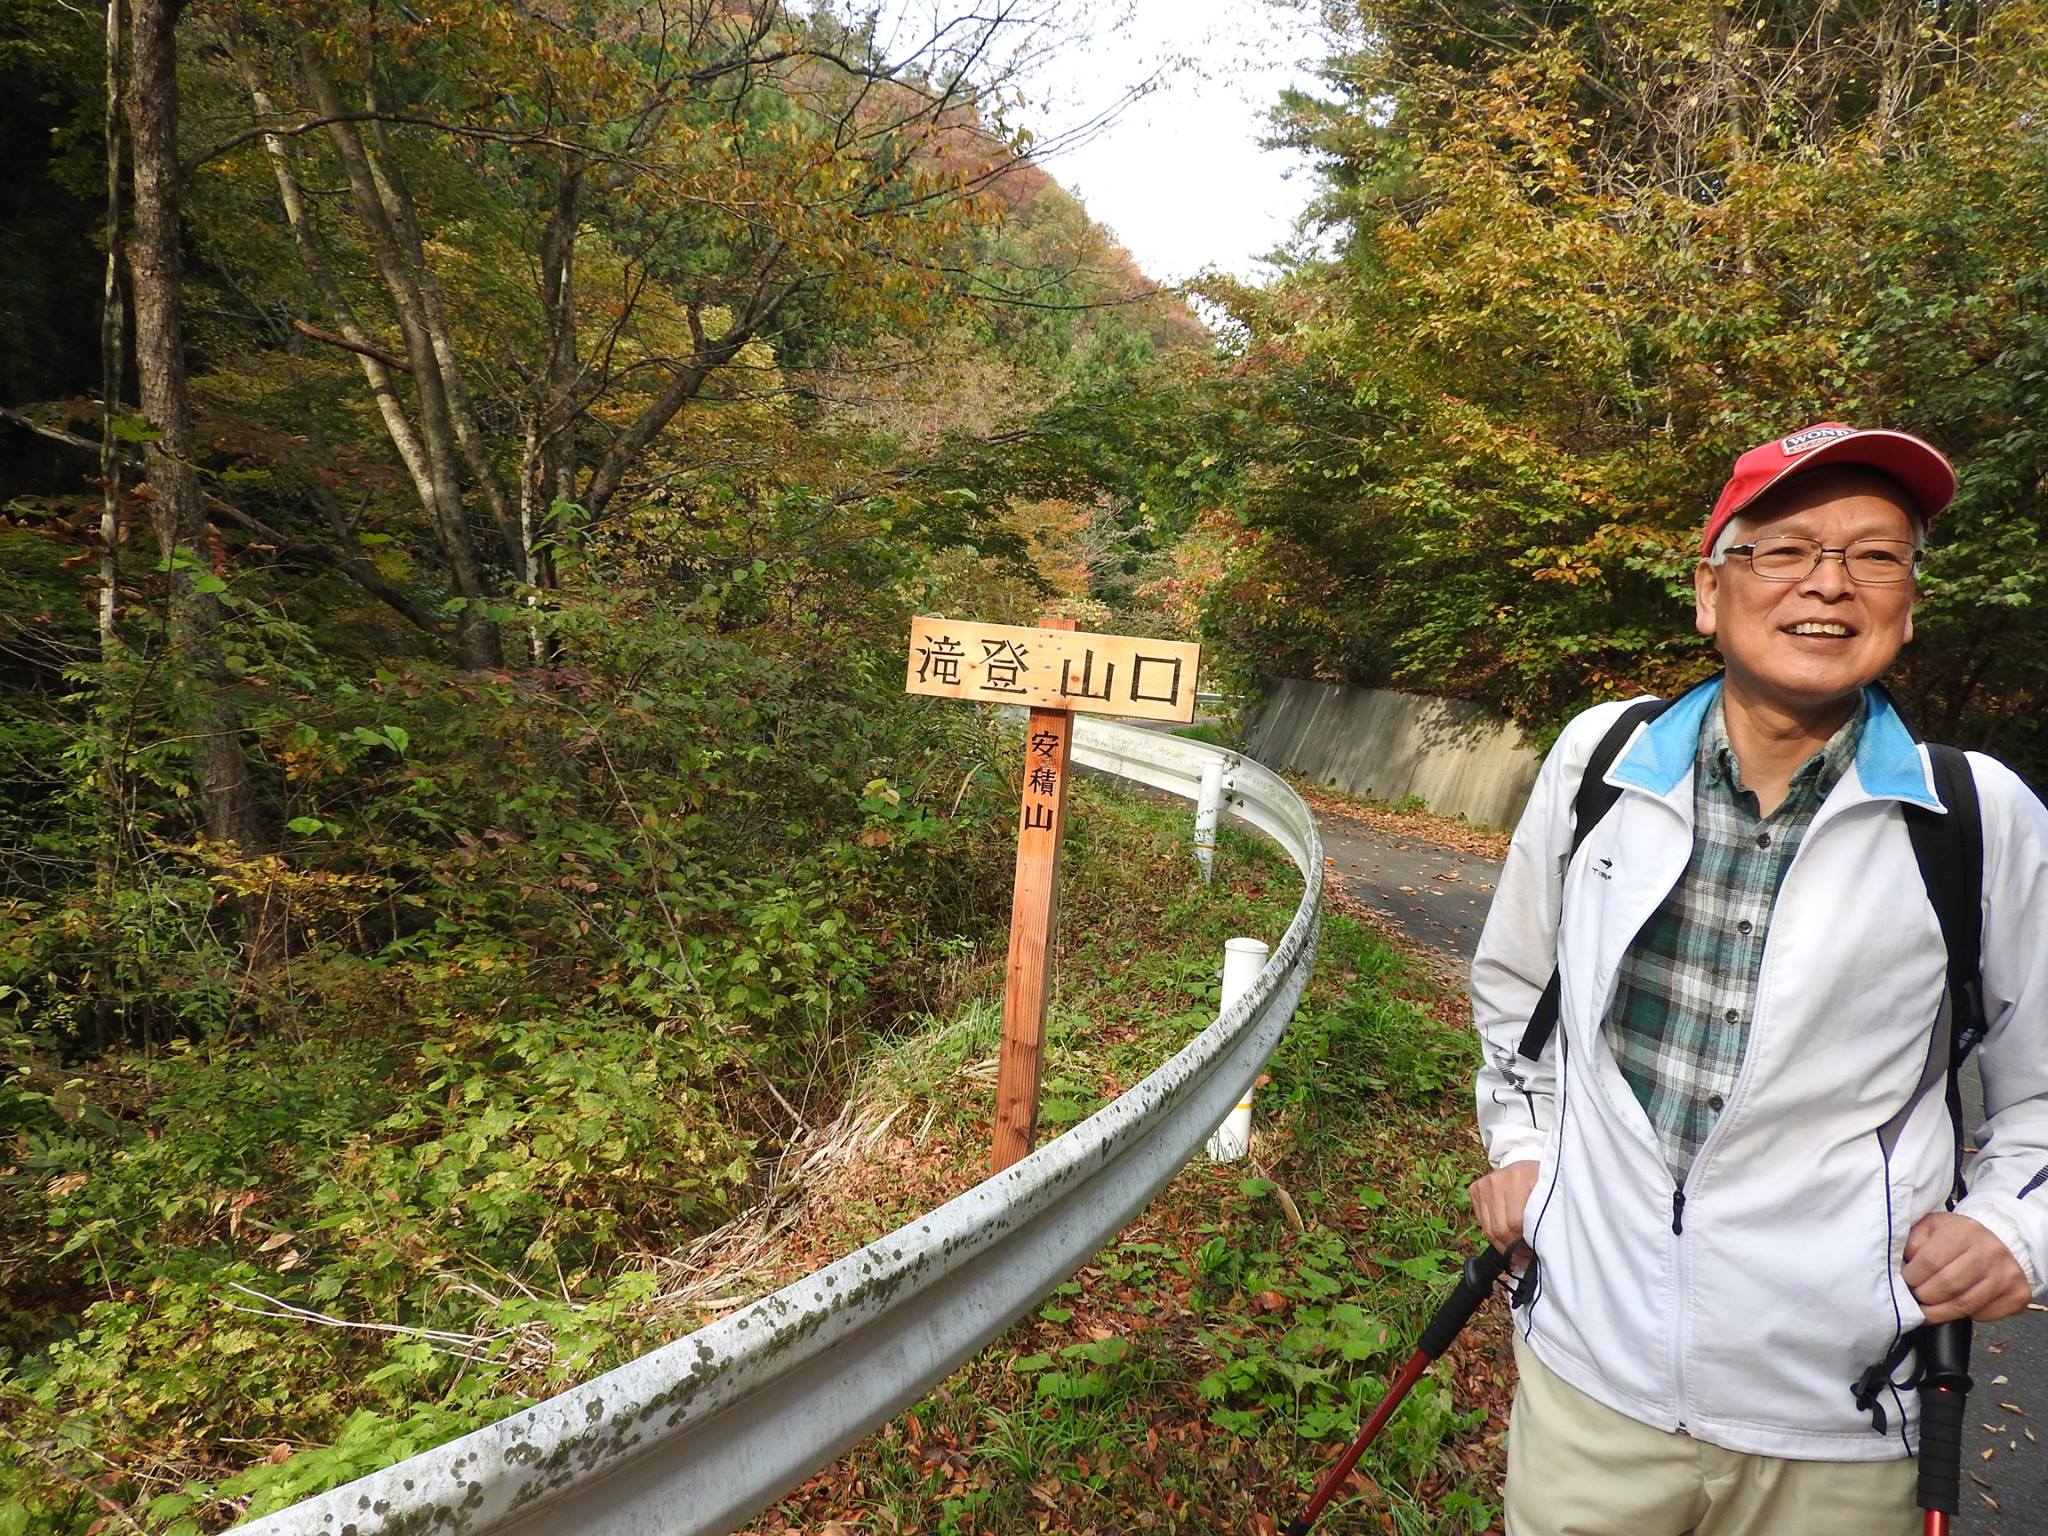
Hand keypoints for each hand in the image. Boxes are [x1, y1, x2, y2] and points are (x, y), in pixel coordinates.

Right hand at [1468, 1160, 1540, 1252]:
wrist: (1527, 1168)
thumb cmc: (1543, 1185)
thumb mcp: (1550, 1197)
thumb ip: (1544, 1218)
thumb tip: (1538, 1248)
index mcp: (1519, 1178)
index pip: (1516, 1223)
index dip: (1524, 1245)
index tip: (1533, 1257)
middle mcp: (1498, 1179)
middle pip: (1501, 1228)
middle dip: (1514, 1249)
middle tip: (1525, 1258)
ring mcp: (1485, 1184)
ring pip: (1489, 1229)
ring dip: (1503, 1245)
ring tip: (1517, 1252)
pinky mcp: (1476, 1189)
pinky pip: (1482, 1223)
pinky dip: (1494, 1235)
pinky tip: (1506, 1238)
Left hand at [1904, 1211, 2032, 1323]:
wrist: (2000, 1241)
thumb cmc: (1958, 1236)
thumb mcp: (1932, 1226)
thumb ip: (1914, 1241)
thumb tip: (1903, 1266)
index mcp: (1965, 1231)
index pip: (1930, 1261)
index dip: (1912, 1276)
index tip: (1906, 1281)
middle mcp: (1990, 1252)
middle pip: (1947, 1285)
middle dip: (1924, 1296)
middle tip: (1914, 1298)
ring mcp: (2007, 1275)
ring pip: (1964, 1305)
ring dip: (1939, 1312)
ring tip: (1926, 1310)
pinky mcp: (2017, 1295)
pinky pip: (1983, 1315)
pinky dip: (1965, 1316)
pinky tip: (1955, 1306)